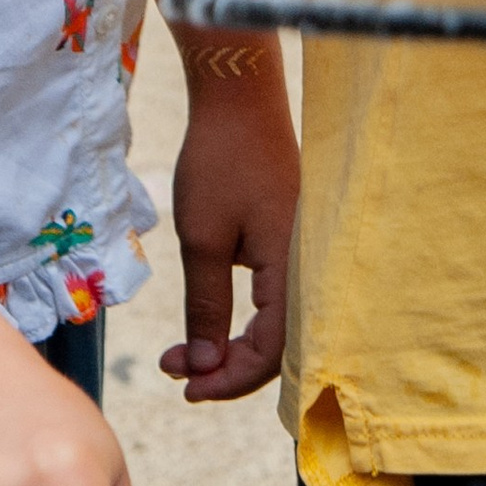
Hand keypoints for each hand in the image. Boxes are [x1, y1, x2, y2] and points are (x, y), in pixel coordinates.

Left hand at [158, 45, 297, 403]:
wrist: (240, 100)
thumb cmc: (219, 162)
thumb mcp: (202, 239)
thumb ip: (206, 307)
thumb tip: (202, 366)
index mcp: (293, 272)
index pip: (269, 354)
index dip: (227, 379)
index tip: (184, 385)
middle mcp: (309, 271)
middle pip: (279, 350)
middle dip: (227, 370)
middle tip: (176, 373)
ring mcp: (304, 258)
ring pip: (278, 329)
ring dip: (232, 349)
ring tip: (185, 356)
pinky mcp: (293, 248)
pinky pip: (277, 303)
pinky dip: (244, 323)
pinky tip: (213, 329)